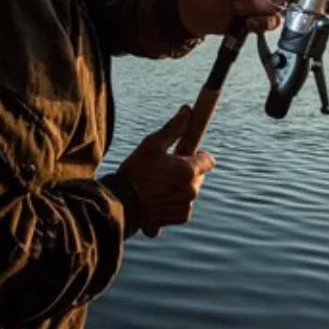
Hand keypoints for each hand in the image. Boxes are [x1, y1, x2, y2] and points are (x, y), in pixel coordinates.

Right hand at [115, 105, 215, 237]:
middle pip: (198, 177)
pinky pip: (181, 207)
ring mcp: (186, 206)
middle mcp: (192, 190)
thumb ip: (174, 128)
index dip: (197, 156)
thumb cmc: (135, 171)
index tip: (184, 154)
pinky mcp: (179, 218)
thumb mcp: (152, 144)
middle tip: (164, 170)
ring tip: (156, 185)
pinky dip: (171, 204)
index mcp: (189, 170)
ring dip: (178, 188)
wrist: (120, 203)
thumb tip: (188, 110)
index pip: (208, 160)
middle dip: (186, 172)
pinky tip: (155, 199)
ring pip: (188, 192)